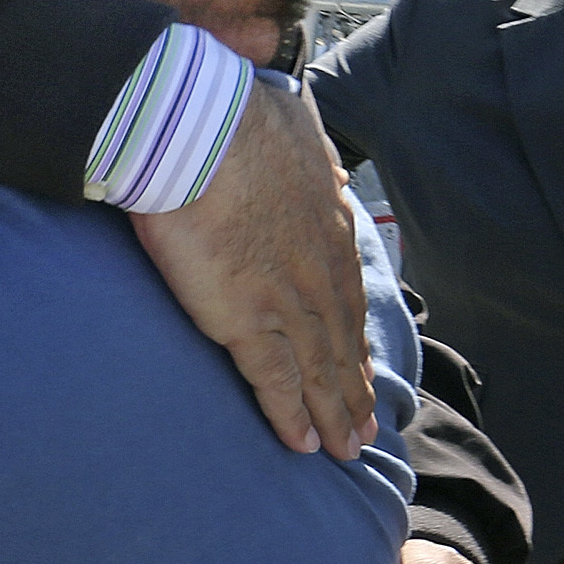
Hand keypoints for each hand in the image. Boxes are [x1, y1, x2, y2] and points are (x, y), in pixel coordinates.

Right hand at [132, 82, 373, 459]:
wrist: (198, 127)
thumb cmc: (231, 115)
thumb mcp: (289, 125)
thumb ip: (301, 151)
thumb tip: (307, 153)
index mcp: (326, 225)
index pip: (346, 294)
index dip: (353, 335)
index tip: (360, 363)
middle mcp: (320, 269)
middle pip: (343, 342)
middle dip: (355, 387)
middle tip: (365, 426)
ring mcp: (288, 297)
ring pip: (320, 369)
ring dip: (335, 412)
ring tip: (343, 448)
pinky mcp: (248, 318)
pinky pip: (276, 379)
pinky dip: (291, 414)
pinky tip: (300, 444)